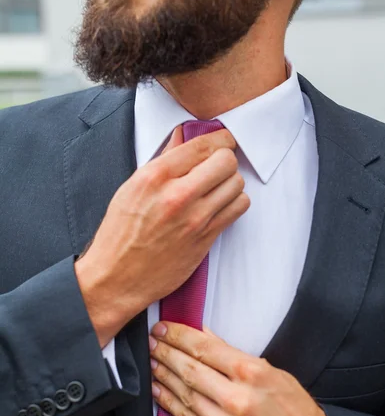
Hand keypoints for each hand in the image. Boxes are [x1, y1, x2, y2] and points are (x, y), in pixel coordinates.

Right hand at [75, 127, 249, 347]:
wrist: (117, 278)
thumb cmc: (120, 234)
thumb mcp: (131, 188)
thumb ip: (162, 160)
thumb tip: (182, 137)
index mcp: (154, 177)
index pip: (202, 145)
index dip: (219, 140)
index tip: (222, 142)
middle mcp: (177, 195)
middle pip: (226, 161)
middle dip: (225, 160)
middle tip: (217, 166)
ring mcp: (195, 218)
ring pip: (236, 184)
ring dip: (231, 182)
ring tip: (217, 187)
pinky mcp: (206, 238)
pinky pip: (238, 208)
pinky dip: (234, 203)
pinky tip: (220, 205)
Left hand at [149, 321, 329, 415]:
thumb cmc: (296, 409)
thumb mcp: (273, 372)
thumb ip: (235, 354)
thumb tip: (205, 335)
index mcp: (253, 373)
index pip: (206, 348)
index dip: (180, 335)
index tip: (164, 328)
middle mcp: (237, 398)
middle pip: (190, 369)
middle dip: (166, 352)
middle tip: (151, 341)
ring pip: (184, 393)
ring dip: (163, 375)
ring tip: (152, 361)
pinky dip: (169, 403)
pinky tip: (158, 390)